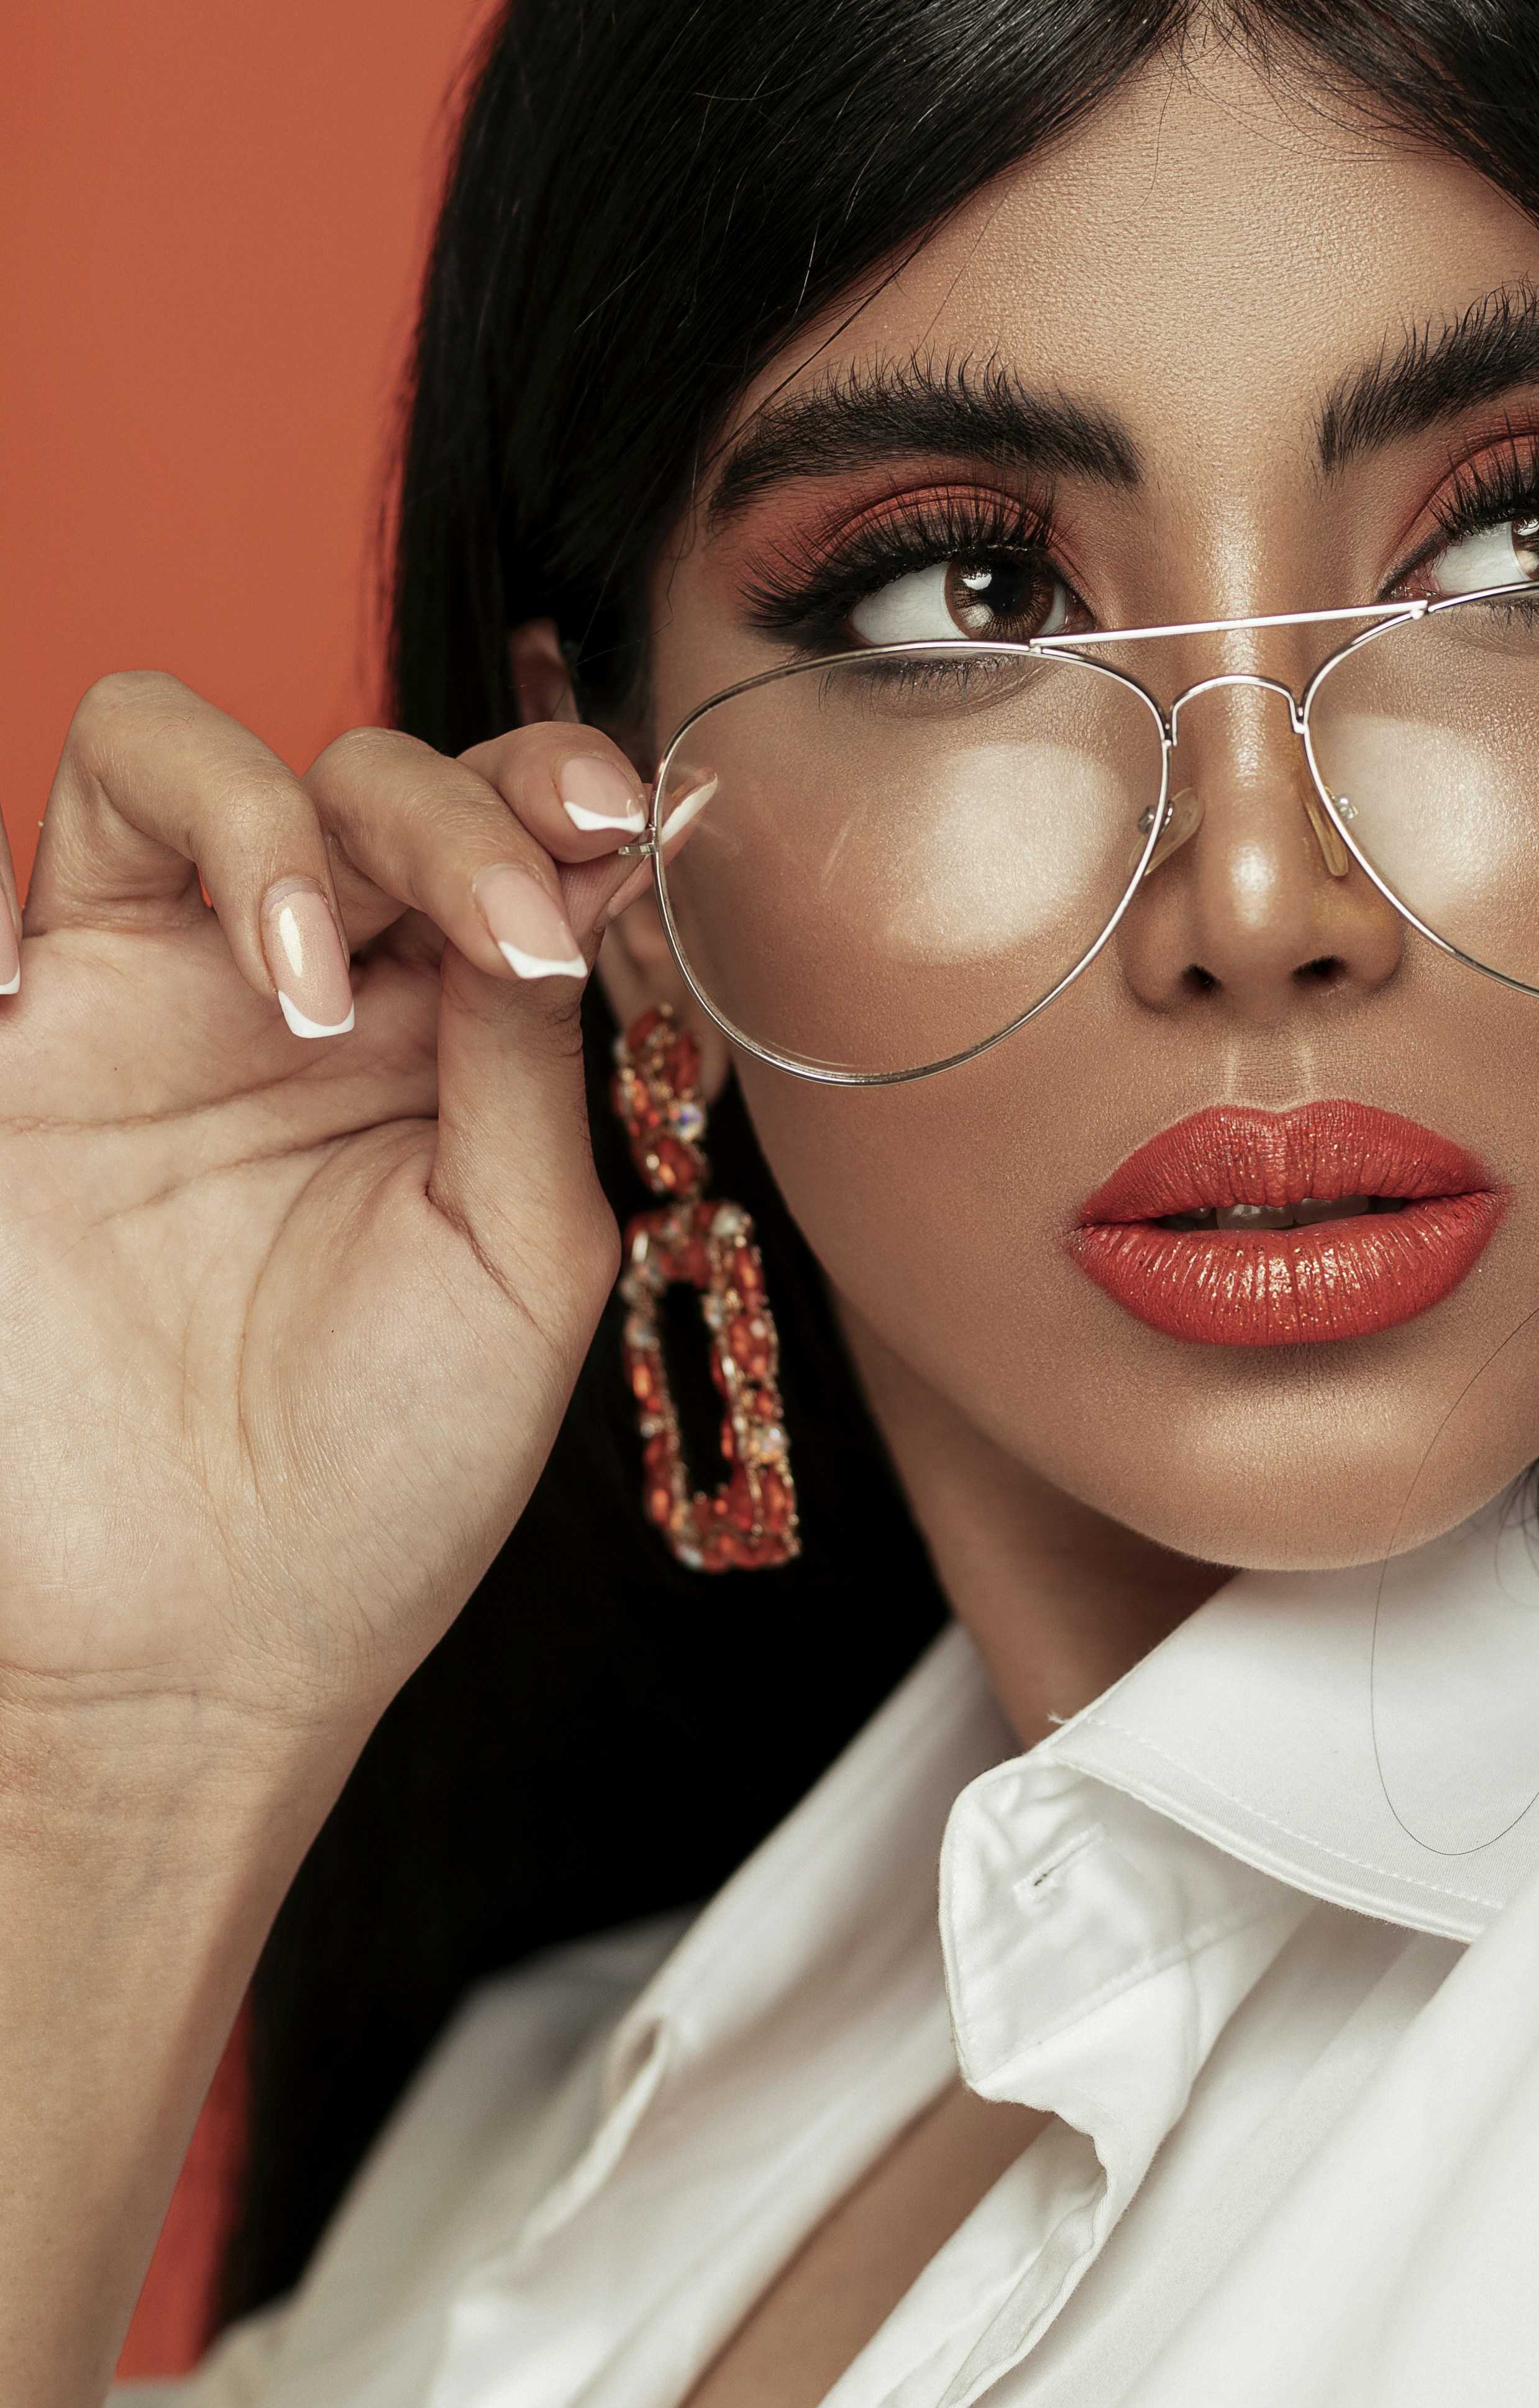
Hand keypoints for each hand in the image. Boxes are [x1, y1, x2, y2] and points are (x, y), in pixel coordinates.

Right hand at [0, 672, 649, 1826]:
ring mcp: (144, 1006)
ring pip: (160, 756)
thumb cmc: (385, 1481)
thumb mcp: (520, 1261)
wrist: (201, 1651)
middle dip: (437, 810)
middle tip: (491, 924)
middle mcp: (297, 991)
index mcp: (445, 1034)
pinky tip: (56, 987)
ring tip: (303, 979)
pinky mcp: (12, 1061)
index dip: (551, 792)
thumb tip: (563, 881)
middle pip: (354, 770)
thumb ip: (529, 1062)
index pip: (497, 830)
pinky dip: (4, 896)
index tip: (609, 827)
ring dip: (256, 821)